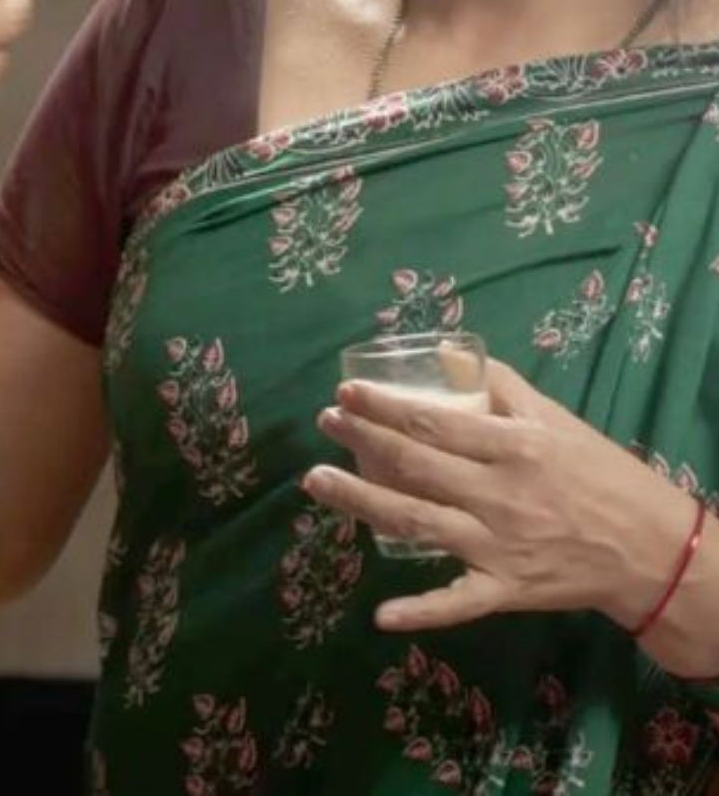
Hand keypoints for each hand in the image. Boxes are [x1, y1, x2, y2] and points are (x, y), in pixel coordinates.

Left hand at [301, 360, 693, 633]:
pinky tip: (380, 615)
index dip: (384, 407)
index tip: (345, 392)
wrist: (652, 550)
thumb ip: (497, 384)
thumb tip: (442, 351)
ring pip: (418, 523)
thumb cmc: (596, 472)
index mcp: (513, 448)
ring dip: (361, 503)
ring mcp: (499, 546)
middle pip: (416, 468)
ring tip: (316, 481)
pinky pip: (457, 603)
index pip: (434, 424)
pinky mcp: (506, 590)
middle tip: (324, 421)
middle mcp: (501, 496)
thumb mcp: (553, 418)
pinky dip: (420, 612)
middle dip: (362, 441)